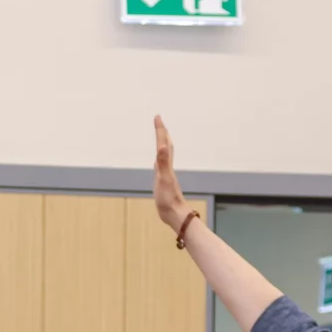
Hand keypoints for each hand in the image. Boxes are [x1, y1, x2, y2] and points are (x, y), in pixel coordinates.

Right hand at [152, 116, 192, 234]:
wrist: (174, 214)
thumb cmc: (168, 198)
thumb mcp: (163, 178)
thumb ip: (162, 161)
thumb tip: (162, 145)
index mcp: (166, 164)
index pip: (163, 143)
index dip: (160, 129)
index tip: (157, 117)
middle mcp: (167, 167)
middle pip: (166, 145)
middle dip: (162, 132)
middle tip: (158, 122)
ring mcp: (165, 174)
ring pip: (165, 154)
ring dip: (162, 143)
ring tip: (160, 136)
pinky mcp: (163, 181)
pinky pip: (161, 164)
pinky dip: (159, 158)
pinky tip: (157, 160)